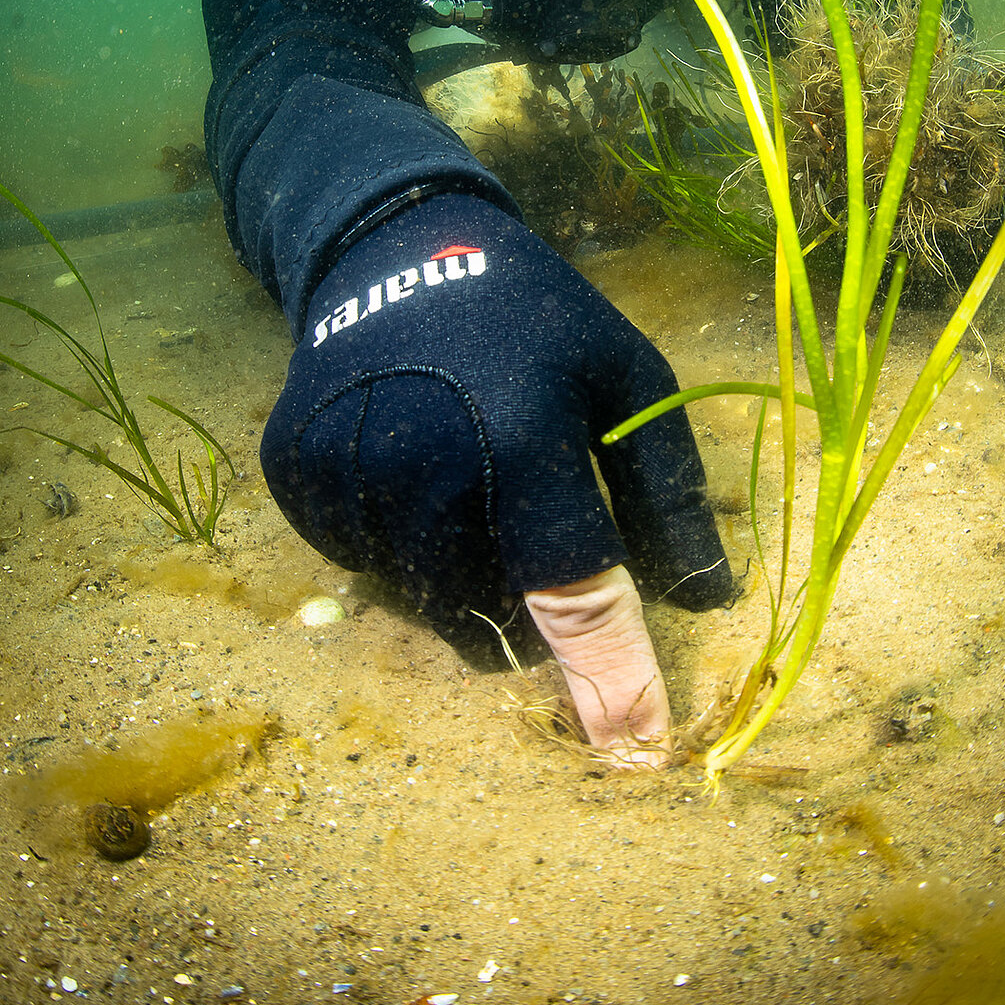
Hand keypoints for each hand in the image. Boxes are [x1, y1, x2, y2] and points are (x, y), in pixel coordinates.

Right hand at [261, 193, 732, 760]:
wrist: (394, 249)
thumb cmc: (534, 318)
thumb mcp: (626, 375)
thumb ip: (665, 491)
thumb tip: (709, 600)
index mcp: (521, 434)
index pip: (572, 588)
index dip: (609, 675)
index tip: (636, 754)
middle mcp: (422, 465)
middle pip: (491, 617)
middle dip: (531, 606)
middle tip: (536, 517)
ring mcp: (345, 475)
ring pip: (425, 600)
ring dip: (465, 574)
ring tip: (471, 471)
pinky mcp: (295, 481)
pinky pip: (364, 565)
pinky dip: (401, 544)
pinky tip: (414, 464)